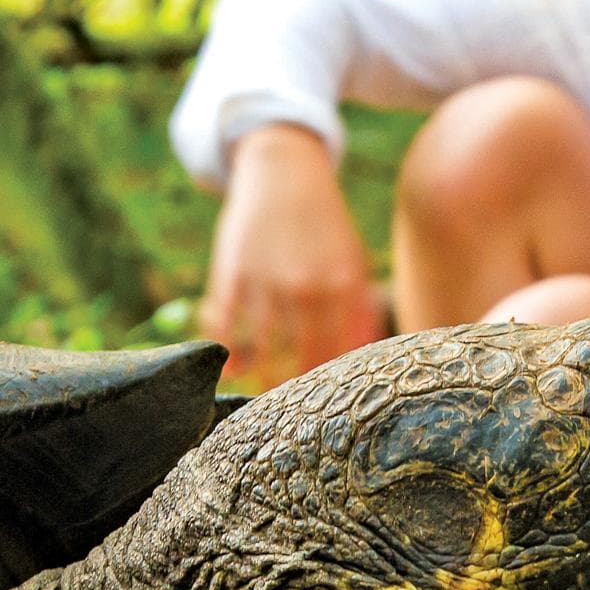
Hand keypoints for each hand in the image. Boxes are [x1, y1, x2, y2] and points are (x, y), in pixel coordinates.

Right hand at [199, 123, 381, 387]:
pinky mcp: (232, 275)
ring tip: (260, 400)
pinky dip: (228, 355)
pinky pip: (226, 331)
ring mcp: (267, 282)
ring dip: (260, 382)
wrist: (285, 172)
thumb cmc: (324, 227)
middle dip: (295, 396)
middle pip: (301, 364)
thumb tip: (363, 363)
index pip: (340, 357)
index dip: (331, 390)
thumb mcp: (353, 262)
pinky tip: (233, 368)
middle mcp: (307, 288)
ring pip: (262, 354)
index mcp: (344, 287)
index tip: (326, 412)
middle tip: (292, 417)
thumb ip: (359, 311)